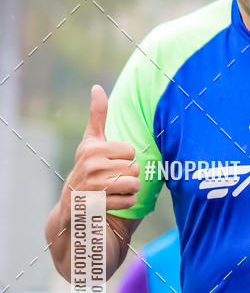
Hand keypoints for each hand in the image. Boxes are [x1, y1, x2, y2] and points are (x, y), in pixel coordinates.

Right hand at [60, 85, 139, 217]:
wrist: (72, 202)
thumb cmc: (87, 166)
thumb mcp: (90, 141)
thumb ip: (97, 116)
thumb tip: (97, 87)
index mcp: (92, 149)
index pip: (131, 151)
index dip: (126, 158)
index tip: (112, 162)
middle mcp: (92, 166)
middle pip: (135, 168)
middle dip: (129, 175)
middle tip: (114, 177)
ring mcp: (94, 187)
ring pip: (134, 185)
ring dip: (131, 189)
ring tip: (117, 188)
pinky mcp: (98, 205)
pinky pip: (129, 201)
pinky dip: (127, 202)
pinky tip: (115, 200)